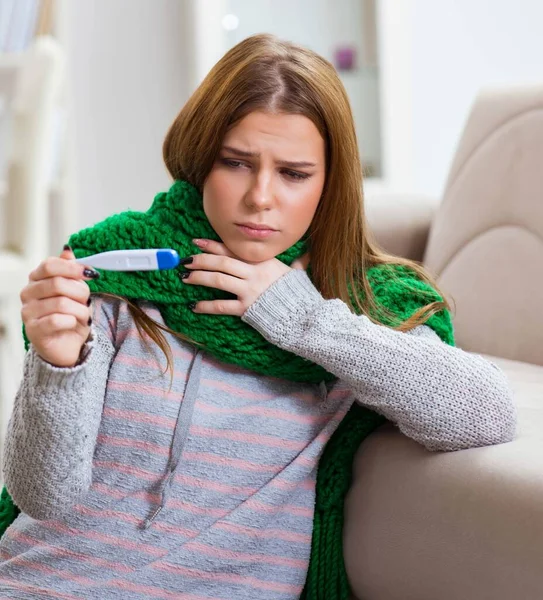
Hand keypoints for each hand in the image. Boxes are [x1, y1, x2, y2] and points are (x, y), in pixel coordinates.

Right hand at [20, 246, 99, 367]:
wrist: (66, 344)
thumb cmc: (70, 315)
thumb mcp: (75, 290)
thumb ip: (71, 271)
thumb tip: (67, 251)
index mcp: (37, 279)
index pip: (50, 265)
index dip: (72, 268)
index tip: (90, 274)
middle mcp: (28, 293)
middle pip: (57, 283)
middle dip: (80, 293)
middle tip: (87, 302)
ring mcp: (28, 312)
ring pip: (61, 303)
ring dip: (80, 310)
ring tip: (83, 316)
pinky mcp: (33, 330)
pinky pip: (57, 320)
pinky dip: (72, 321)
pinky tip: (73, 323)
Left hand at [180, 238, 308, 315]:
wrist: (304, 316)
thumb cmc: (301, 296)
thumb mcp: (298, 275)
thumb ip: (298, 263)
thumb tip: (307, 254)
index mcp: (264, 262)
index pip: (234, 250)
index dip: (213, 245)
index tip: (197, 242)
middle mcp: (254, 273)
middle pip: (222, 262)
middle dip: (201, 259)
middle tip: (185, 260)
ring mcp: (249, 290)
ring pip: (218, 279)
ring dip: (199, 277)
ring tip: (185, 277)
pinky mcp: (246, 308)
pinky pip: (221, 305)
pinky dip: (206, 306)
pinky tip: (194, 306)